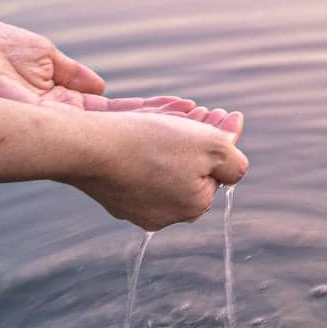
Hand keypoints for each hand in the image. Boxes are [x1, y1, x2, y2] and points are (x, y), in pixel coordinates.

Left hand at [0, 17, 192, 113]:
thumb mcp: (44, 56)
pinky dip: (130, 126)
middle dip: (168, 127)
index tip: (188, 111)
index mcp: (64, 104)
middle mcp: (65, 121)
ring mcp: (56, 126)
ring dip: (159, 131)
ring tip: (197, 128)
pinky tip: (162, 127)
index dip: (154, 112)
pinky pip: (94, 129)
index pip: (120, 113)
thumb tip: (103, 85)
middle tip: (210, 126)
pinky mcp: (43, 125)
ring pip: (119, 134)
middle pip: (127, 128)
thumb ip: (74, 74)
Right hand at [65, 111, 248, 230]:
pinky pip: (140, 169)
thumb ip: (234, 161)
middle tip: (204, 111)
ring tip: (180, 116)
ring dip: (177, 142)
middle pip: (193, 171)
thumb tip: (236, 162)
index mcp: (194, 206)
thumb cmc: (153, 145)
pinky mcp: (113, 195)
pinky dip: (148, 149)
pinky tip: (147, 129)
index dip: (223, 139)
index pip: (220, 169)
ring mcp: (136, 208)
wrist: (90, 148)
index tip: (223, 114)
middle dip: (202, 139)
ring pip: (166, 169)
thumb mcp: (211, 147)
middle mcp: (166, 215)